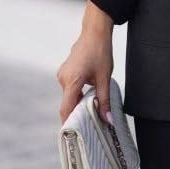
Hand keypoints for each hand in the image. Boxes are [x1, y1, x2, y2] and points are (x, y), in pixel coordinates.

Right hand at [57, 1, 114, 125]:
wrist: (95, 32)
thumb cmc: (100, 52)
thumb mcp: (104, 78)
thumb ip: (104, 100)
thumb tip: (107, 120)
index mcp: (72, 81)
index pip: (66, 108)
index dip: (69, 123)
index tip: (73, 136)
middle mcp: (63, 78)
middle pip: (68, 103)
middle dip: (77, 114)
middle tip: (89, 126)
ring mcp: (62, 74)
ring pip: (69, 96)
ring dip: (78, 103)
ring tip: (92, 110)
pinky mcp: (65, 71)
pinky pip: (69, 88)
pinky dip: (77, 94)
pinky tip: (88, 96)